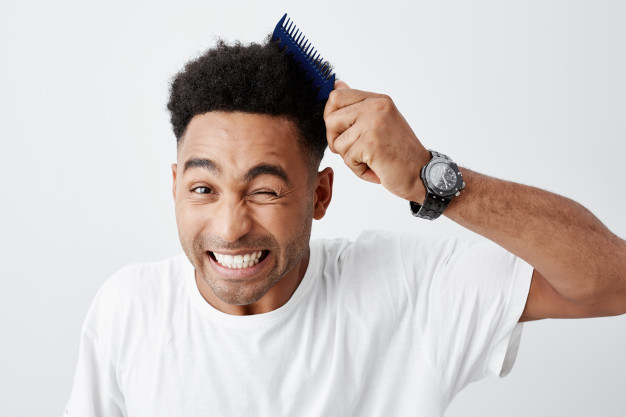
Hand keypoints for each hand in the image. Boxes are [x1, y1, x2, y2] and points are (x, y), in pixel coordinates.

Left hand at [324, 81, 430, 201]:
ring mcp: (374, 123)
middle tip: (356, 149)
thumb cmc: (399, 152)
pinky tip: (375, 167)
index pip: (336, 97)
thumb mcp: (380, 122)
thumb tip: (338, 85)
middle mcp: (376, 107)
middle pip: (330, 118)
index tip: (343, 131)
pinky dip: (358, 169)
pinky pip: (347, 159)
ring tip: (371, 159)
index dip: (332, 117)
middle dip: (336, 139)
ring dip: (350, 158)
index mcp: (378, 100)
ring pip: (336, 142)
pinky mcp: (371, 142)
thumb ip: (358, 105)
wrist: (422, 173)